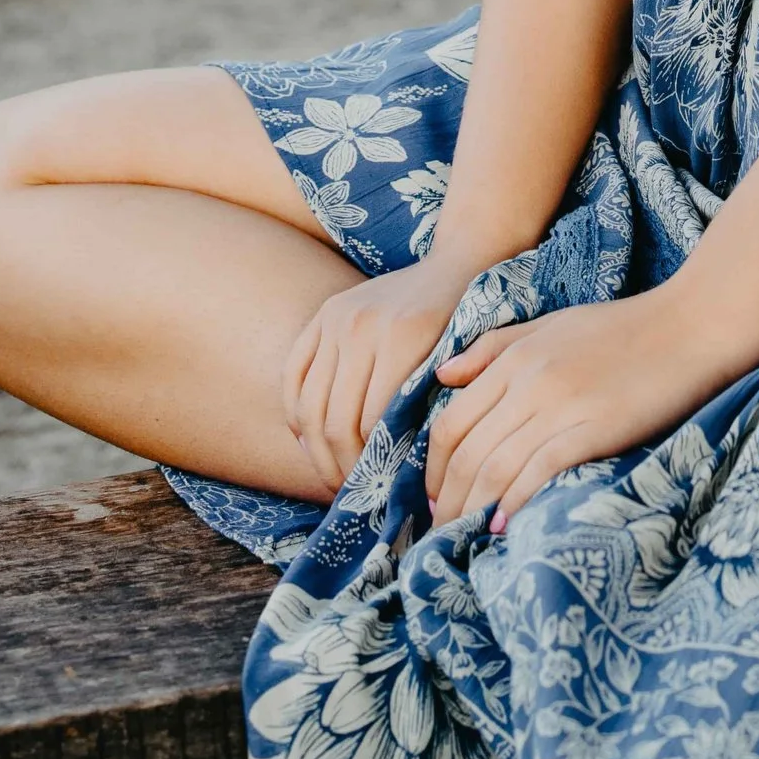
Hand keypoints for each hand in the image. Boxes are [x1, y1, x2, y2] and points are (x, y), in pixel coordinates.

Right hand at [282, 254, 475, 493]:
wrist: (454, 264)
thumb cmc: (466, 325)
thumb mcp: (460, 364)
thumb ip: (430, 409)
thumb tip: (399, 476)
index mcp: (402, 337)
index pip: (372, 423)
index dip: (372, 465)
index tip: (381, 491)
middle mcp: (362, 325)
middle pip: (335, 419)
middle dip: (341, 467)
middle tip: (353, 494)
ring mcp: (336, 318)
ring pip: (309, 405)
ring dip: (316, 452)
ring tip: (332, 475)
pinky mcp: (322, 315)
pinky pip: (293, 377)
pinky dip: (295, 416)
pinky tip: (309, 442)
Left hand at [426, 284, 725, 531]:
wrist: (690, 325)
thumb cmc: (623, 327)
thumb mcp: (551, 325)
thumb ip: (495, 348)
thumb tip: (443, 377)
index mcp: (515, 357)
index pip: (452, 422)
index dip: (433, 468)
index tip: (434, 498)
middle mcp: (529, 381)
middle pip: (468, 452)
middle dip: (447, 500)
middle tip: (441, 531)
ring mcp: (561, 405)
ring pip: (496, 467)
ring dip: (472, 510)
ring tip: (463, 538)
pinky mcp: (594, 427)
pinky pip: (539, 471)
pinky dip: (515, 502)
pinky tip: (503, 525)